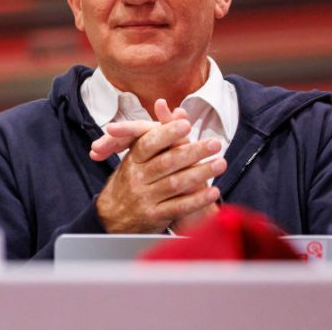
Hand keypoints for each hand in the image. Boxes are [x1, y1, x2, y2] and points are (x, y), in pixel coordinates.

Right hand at [94, 99, 225, 232]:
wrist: (112, 219)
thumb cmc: (129, 182)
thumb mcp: (136, 158)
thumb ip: (160, 136)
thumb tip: (179, 112)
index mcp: (132, 160)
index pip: (148, 143)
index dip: (167, 133)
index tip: (186, 124)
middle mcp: (137, 177)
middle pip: (166, 162)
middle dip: (193, 151)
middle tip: (214, 143)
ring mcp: (145, 198)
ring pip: (175, 183)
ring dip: (200, 173)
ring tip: (220, 163)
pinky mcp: (154, 216)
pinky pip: (179, 207)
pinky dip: (197, 199)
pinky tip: (213, 191)